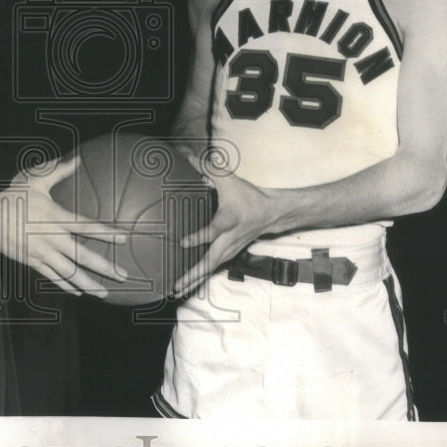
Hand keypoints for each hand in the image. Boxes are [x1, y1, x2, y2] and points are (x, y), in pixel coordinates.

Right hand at [0, 155, 127, 297]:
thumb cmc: (12, 197)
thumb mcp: (36, 180)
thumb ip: (59, 170)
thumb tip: (77, 159)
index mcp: (56, 217)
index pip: (87, 226)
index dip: (107, 233)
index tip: (124, 239)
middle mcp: (53, 239)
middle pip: (83, 257)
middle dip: (105, 268)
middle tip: (123, 276)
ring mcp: (43, 254)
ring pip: (70, 274)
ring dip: (89, 284)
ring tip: (104, 293)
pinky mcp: (32, 263)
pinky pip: (53, 278)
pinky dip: (67, 286)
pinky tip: (78, 292)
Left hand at [172, 171, 271, 296]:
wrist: (271, 213)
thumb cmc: (248, 195)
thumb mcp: (228, 178)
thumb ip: (207, 167)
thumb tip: (186, 155)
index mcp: (229, 220)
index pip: (214, 230)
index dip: (199, 237)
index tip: (183, 243)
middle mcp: (229, 239)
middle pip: (210, 260)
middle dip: (193, 273)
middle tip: (176, 285)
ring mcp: (230, 249)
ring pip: (210, 268)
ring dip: (194, 280)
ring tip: (175, 291)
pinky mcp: (229, 253)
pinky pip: (212, 268)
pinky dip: (200, 278)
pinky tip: (186, 285)